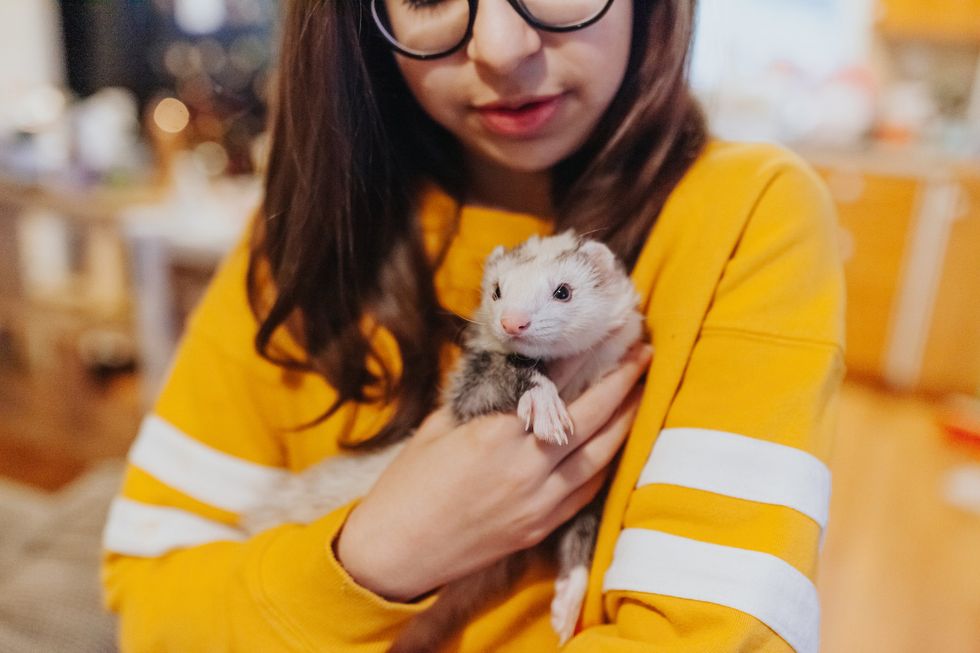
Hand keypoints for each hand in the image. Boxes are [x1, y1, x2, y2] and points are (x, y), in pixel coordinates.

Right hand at [334, 343, 650, 601]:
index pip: (554, 385)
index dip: (582, 356)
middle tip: (642, 352)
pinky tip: (614, 443)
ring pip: (600, 456)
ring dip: (625, 421)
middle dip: (622, 383)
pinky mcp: (540, 528)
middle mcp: (526, 467)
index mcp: (496, 435)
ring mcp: (538, 502)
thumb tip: (508, 372)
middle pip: (591, 418)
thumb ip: (479, 400)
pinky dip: (605, 463)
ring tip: (640, 391)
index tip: (603, 332)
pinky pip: (587, 492)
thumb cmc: (407, 486)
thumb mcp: (437, 429)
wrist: (394, 553)